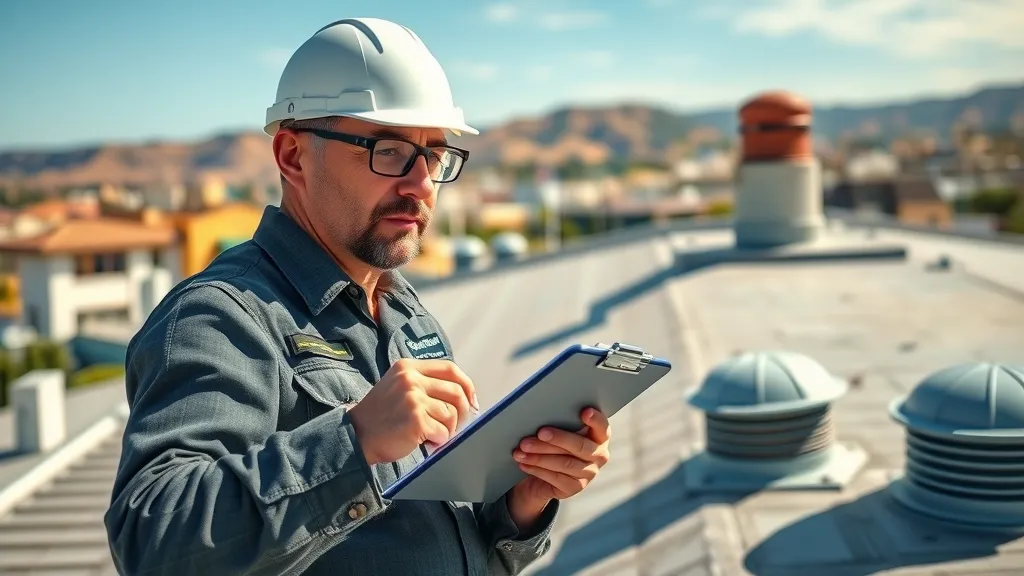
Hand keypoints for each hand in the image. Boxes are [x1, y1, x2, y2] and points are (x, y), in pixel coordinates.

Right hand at [348, 358, 477, 464]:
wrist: (356, 435)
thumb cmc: (381, 415)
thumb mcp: (398, 386)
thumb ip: (425, 383)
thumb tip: (463, 395)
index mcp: (408, 368)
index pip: (450, 369)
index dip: (466, 385)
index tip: (471, 400)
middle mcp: (411, 380)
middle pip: (456, 391)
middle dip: (462, 412)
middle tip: (456, 425)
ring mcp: (413, 399)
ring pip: (451, 414)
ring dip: (448, 429)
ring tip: (433, 434)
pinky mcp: (415, 420)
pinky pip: (443, 431)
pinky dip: (438, 440)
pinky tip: (426, 441)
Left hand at [507, 408, 610, 526]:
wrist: (544, 476)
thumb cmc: (553, 445)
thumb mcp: (559, 432)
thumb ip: (560, 423)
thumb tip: (541, 414)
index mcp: (599, 437)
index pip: (602, 427)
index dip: (595, 420)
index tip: (584, 412)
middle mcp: (599, 455)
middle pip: (579, 446)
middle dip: (558, 438)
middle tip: (540, 433)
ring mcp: (589, 473)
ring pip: (564, 463)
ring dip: (540, 455)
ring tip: (523, 448)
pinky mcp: (576, 487)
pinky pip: (555, 477)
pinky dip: (537, 468)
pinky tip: (524, 463)